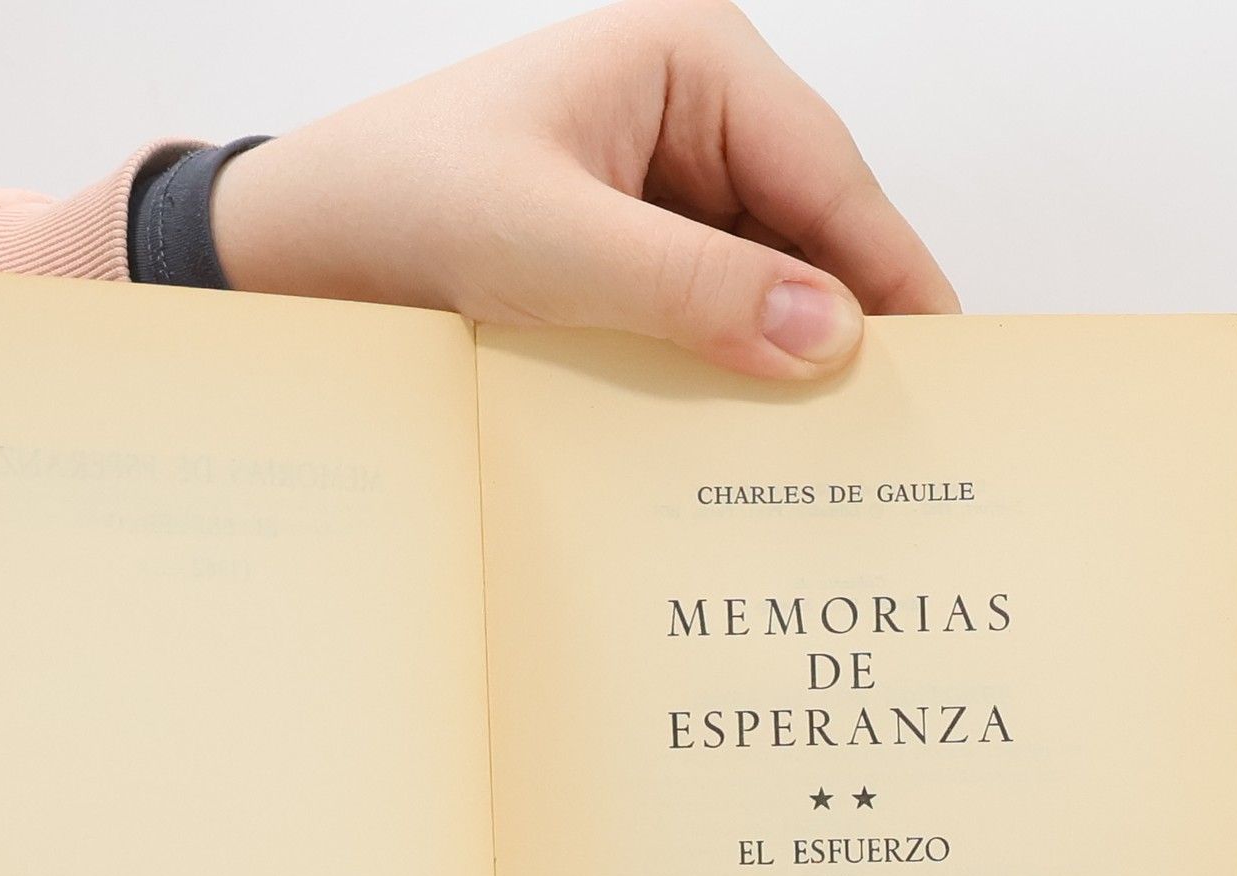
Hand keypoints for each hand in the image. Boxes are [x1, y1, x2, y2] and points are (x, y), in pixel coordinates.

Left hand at [211, 0, 957, 378]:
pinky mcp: (626, 253)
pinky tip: (739, 436)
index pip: (827, 175)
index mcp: (690, 61)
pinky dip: (722, 369)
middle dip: (838, 325)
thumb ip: (695, 289)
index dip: (889, 273)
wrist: (291, 252)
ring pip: (759, 281)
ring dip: (778, 358)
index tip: (944, 363)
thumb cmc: (399, 206)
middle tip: (891, 433)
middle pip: (806, 231)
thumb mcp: (552, 247)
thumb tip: (832, 336)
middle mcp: (688, 114)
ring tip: (826, 453)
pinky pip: (704, 314)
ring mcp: (658, 186)